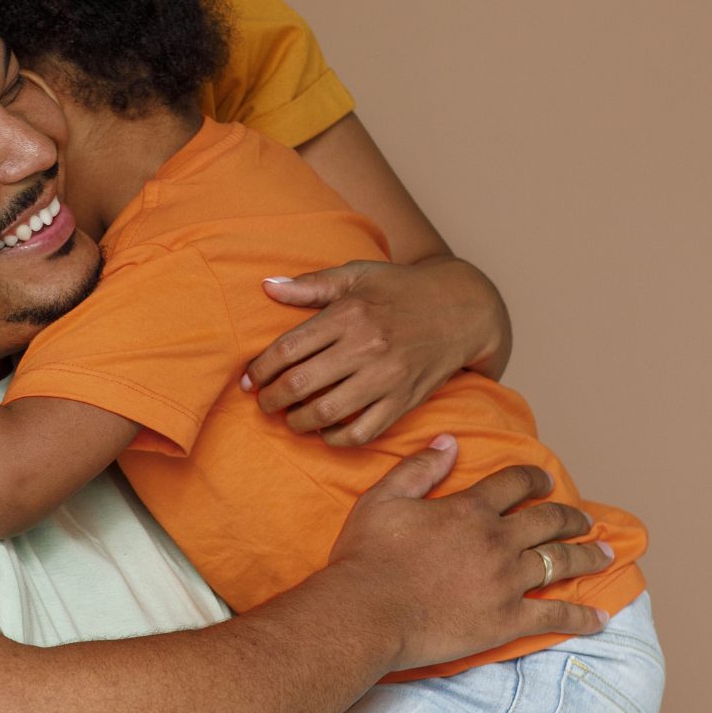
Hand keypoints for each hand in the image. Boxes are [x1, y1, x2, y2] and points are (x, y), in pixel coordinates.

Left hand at [244, 256, 509, 445]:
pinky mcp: (404, 400)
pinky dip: (337, 438)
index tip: (250, 380)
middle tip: (265, 402)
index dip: (260, 370)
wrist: (461, 309)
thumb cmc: (401, 290)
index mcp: (350, 313)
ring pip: (327, 412)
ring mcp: (388, 376)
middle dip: (272, 399)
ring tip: (291, 418)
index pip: (288, 349)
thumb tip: (266, 286)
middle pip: (301, 383)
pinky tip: (326, 430)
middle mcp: (368, 345)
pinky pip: (363, 432)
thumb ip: (311, 284)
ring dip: (298, 422)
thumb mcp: (358, 275)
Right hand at [325, 436, 608, 671]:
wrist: (366, 613)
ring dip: (588, 556)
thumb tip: (450, 441)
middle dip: (572, 518)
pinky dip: (582, 616)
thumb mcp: (384, 498)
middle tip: (586, 520)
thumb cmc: (367, 557)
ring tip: (607, 554)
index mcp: (471, 510)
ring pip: (560, 562)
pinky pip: (554, 615)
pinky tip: (602, 617)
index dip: (535, 479)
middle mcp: (497, 541)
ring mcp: (507, 581)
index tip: (546, 482)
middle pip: (549, 522)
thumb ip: (420, 468)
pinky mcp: (507, 620)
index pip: (515, 484)